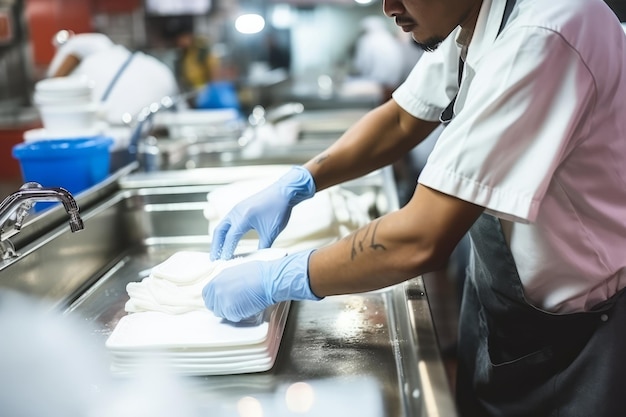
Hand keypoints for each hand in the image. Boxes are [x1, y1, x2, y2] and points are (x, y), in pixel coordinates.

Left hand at [203, 249, 321, 321]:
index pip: (207, 294)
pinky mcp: (230, 310)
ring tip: (244, 304)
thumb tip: (228, 288)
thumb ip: (228, 280)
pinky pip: (232, 318)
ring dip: (231, 312)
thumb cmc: (260, 274)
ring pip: (222, 313)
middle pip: (212, 305)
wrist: (269, 280)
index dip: (215, 299)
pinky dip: (240, 315)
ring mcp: (222, 300)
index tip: (221, 301)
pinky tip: (248, 307)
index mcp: (219, 278)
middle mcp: (217, 288)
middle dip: (222, 307)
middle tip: (234, 305)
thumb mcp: (238, 271)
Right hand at [210, 166, 315, 259]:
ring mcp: (237, 209)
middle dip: (216, 246)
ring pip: (222, 226)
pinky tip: (227, 240)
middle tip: (214, 260)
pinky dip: (224, 232)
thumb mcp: (271, 232)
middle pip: (219, 232)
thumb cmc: (279, 210)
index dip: (226, 252)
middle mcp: (236, 212)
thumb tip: (257, 259)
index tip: (223, 263)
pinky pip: (227, 221)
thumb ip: (263, 246)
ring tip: (218, 252)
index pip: (230, 238)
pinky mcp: (239, 208)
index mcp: (243, 218)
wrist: (284, 191)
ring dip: (218, 239)